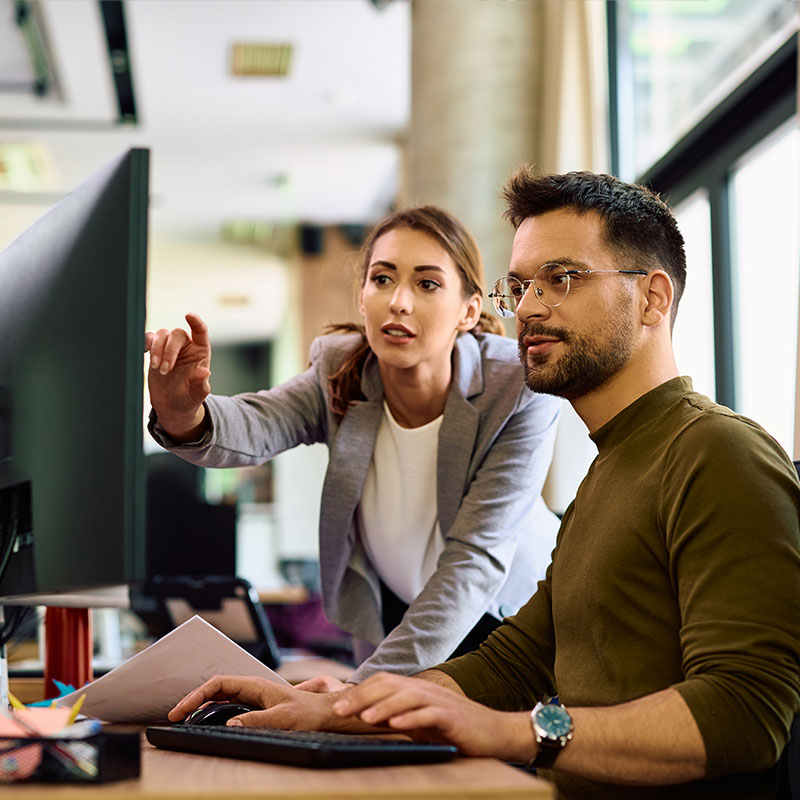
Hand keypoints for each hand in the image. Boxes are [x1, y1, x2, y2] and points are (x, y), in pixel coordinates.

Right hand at [145, 312, 211, 438]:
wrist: (171, 407)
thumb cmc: (188, 399)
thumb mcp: (197, 395)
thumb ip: (201, 383)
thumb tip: (205, 372)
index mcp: (200, 352)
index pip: (200, 332)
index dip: (196, 322)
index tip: (189, 315)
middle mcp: (186, 347)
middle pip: (177, 334)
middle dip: (169, 350)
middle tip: (164, 370)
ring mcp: (169, 348)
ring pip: (162, 334)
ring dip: (157, 349)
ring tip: (157, 368)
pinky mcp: (155, 351)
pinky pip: (148, 339)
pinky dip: (145, 343)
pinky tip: (144, 353)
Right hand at [168, 675, 359, 731]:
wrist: (324, 714)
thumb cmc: (307, 714)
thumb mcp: (283, 718)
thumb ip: (257, 721)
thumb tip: (230, 723)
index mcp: (255, 685)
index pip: (218, 684)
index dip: (197, 695)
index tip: (181, 710)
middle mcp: (251, 688)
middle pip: (215, 689)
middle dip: (193, 700)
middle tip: (174, 717)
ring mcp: (252, 697)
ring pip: (219, 697)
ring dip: (201, 705)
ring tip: (183, 719)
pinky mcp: (255, 706)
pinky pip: (227, 705)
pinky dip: (212, 711)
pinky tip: (204, 721)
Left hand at [331, 672, 534, 760]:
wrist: (495, 733)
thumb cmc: (454, 729)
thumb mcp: (421, 722)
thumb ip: (398, 716)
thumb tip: (366, 719)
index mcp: (416, 689)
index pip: (382, 682)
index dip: (358, 692)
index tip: (337, 707)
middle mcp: (425, 690)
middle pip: (389, 684)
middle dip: (362, 696)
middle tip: (340, 711)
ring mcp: (440, 701)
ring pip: (407, 696)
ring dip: (383, 706)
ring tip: (364, 718)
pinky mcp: (453, 718)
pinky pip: (430, 714)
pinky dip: (412, 718)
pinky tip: (397, 725)